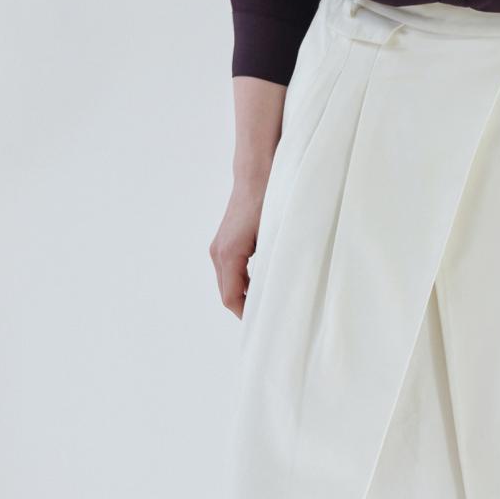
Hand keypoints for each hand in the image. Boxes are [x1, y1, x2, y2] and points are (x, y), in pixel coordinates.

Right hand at [213, 76, 288, 315]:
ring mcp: (220, 247)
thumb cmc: (270, 201)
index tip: (268, 326)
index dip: (248, 315)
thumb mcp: (275, 238)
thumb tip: (281, 293)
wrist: (258, 172)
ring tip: (270, 306)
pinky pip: (232, 271)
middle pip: (229, 294)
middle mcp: (219, 253)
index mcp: (228, 255)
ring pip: (230, 283)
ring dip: (247, 295)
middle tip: (272, 321)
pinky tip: (265, 284)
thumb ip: (273, 267)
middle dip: (247, 308)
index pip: (232, 298)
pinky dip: (245, 282)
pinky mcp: (226, 241)